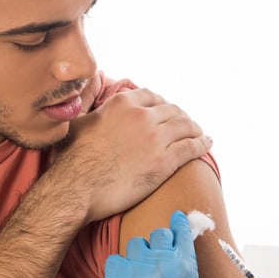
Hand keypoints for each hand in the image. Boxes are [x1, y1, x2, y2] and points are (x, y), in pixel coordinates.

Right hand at [57, 88, 211, 221]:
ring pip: (185, 126)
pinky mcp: (164, 162)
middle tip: (185, 124)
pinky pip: (191, 147)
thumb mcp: (77, 122)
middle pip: (172, 110)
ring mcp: (155, 139)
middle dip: (181, 116)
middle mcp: (142, 116)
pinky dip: (202, 144)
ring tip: (199, 133)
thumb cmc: (71, 159)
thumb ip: (88, 103)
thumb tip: (88, 89)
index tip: (165, 110)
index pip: (151, 96)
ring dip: (195, 128)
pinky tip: (207, 143)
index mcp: (122, 103)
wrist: (77, 188)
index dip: (161, 103)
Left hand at [104, 210, 199, 277]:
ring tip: (139, 277)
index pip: (181, 229)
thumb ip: (184, 266)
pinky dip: (119, 268)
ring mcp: (137, 270)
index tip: (175, 219)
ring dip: (138, 255)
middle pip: (158, 233)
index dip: (177, 222)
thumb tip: (177, 245)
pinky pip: (115, 259)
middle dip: (157, 243)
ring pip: (135, 244)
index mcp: (185, 266)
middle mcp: (162, 263)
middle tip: (155, 260)